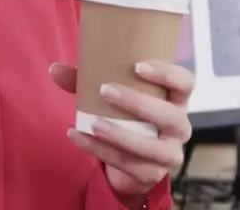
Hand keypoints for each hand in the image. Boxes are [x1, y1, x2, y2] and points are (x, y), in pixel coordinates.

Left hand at [50, 61, 194, 201]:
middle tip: (105, 90)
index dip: (167, 73)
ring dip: (121, 134)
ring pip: (152, 147)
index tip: (137, 66)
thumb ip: (85, 81)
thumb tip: (54, 68)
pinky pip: (130, 165)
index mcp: (175, 99)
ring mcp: (170, 153)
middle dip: (137, 103)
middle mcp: (180, 126)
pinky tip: (79, 137)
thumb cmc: (125, 116)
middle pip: (169, 115)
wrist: (130, 162)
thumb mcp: (110, 96)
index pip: (185, 82)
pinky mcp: (154, 174)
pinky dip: (102, 152)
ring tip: (93, 123)